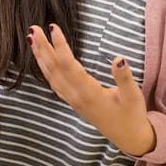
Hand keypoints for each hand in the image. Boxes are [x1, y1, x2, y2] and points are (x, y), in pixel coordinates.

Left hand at [27, 24, 156, 155]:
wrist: (128, 137)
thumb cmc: (132, 115)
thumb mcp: (133, 96)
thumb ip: (124, 78)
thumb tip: (119, 59)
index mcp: (88, 93)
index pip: (68, 65)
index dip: (60, 46)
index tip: (53, 27)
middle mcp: (75, 96)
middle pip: (54, 68)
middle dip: (42, 47)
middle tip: (33, 28)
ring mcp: (72, 99)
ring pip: (50, 75)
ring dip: (40, 56)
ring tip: (32, 38)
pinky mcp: (72, 101)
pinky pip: (53, 82)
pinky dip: (44, 68)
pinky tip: (41, 58)